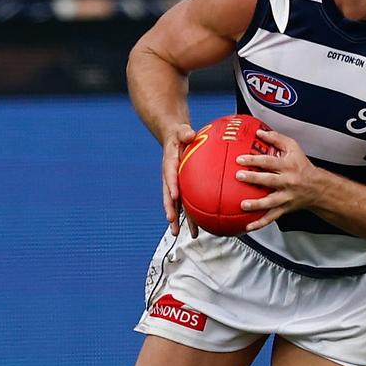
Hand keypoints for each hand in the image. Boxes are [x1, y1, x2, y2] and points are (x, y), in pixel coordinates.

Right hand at [162, 123, 196, 237]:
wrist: (175, 139)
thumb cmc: (180, 135)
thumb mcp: (182, 131)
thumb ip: (185, 132)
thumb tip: (190, 134)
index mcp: (170, 163)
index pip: (170, 175)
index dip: (172, 185)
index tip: (175, 196)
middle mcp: (170, 178)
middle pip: (169, 196)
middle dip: (170, 210)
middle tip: (172, 221)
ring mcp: (175, 185)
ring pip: (176, 205)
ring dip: (177, 220)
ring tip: (180, 234)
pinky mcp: (181, 188)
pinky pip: (185, 204)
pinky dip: (189, 216)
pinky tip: (196, 229)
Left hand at [233, 129, 319, 231]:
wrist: (317, 187)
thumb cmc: (303, 166)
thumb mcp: (294, 148)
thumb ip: (276, 138)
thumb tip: (259, 132)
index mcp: (288, 166)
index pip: (270, 161)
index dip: (255, 159)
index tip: (240, 159)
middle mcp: (287, 181)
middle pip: (269, 180)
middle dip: (254, 178)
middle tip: (239, 176)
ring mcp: (286, 196)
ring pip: (271, 201)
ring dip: (257, 204)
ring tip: (243, 205)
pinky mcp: (284, 208)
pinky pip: (272, 217)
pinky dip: (260, 223)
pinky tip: (248, 227)